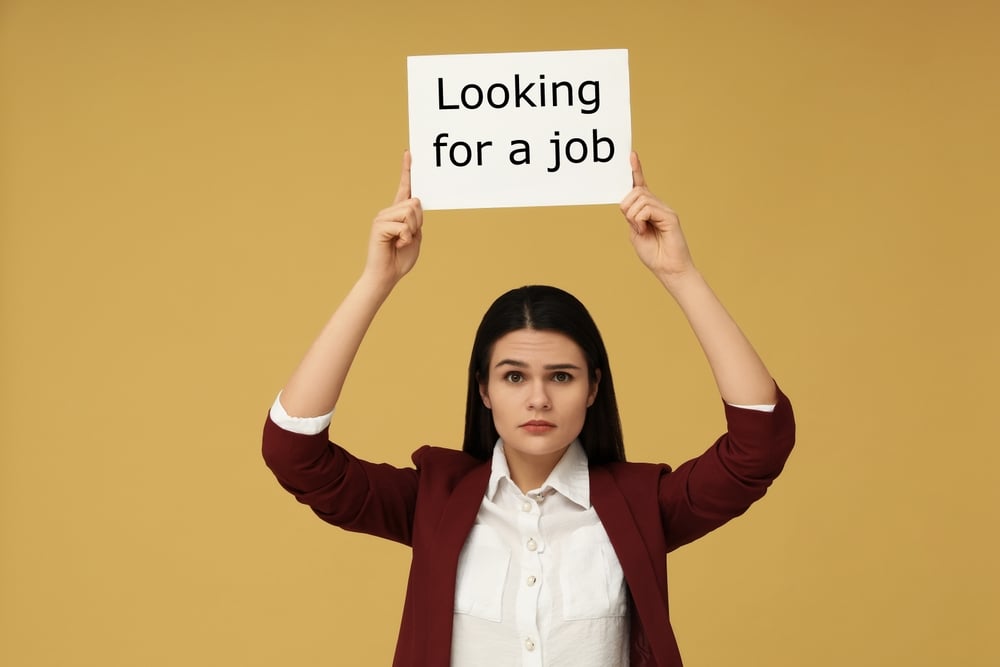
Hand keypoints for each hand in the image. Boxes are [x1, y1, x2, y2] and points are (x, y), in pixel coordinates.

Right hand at [363, 151, 423, 285]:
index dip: (406, 170)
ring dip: (412, 230)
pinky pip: (403, 226)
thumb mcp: (415, 235)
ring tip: (401, 241)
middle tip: (408, 237)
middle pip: (415, 203)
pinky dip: (406, 238)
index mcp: (398, 212)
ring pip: (410, 212)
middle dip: (418, 222)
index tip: (408, 153)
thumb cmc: (400, 257)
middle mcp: (388, 211)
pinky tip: (396, 245)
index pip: (404, 187)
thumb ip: (416, 219)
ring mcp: (382, 217)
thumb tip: (414, 201)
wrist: (386, 275)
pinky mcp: (378, 225)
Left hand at [619, 152, 694, 279]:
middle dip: (626, 207)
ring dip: (633, 216)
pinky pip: (647, 208)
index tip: (631, 155)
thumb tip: (628, 204)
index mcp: (648, 209)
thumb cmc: (653, 254)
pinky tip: (644, 229)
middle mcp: (658, 206)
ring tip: (641, 230)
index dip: (636, 170)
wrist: (668, 269)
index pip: (641, 186)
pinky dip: (640, 220)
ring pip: (639, 199)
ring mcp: (665, 209)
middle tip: (633, 225)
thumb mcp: (635, 232)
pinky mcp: (670, 216)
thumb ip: (631, 216)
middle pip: (635, 192)